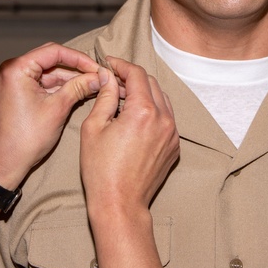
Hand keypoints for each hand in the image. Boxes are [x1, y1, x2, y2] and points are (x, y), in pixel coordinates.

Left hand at [0, 43, 102, 188]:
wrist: (6, 164)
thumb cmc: (25, 139)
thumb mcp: (58, 109)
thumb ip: (79, 88)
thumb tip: (99, 77)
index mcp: (16, 69)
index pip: (54, 51)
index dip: (79, 58)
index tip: (97, 67)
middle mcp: (12, 70)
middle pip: (51, 59)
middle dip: (76, 68)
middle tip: (97, 75)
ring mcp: (14, 81)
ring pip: (49, 72)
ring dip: (70, 78)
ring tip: (93, 84)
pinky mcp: (18, 92)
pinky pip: (43, 83)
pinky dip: (60, 87)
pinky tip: (78, 91)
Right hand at [80, 57, 179, 219]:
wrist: (120, 204)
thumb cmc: (101, 170)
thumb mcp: (94, 128)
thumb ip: (105, 96)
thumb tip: (108, 76)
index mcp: (143, 112)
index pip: (137, 74)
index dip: (121, 65)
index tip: (108, 64)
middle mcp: (163, 119)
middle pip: (151, 83)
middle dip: (132, 77)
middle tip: (112, 81)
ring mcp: (172, 134)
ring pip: (161, 99)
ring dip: (144, 93)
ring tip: (123, 98)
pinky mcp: (174, 146)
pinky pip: (166, 118)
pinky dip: (152, 110)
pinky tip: (134, 118)